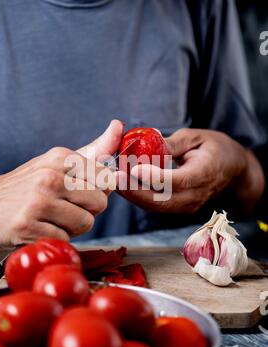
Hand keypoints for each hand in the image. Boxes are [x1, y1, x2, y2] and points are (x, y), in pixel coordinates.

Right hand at [0, 120, 123, 245]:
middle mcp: (50, 176)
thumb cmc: (29, 183)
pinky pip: (65, 239)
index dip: (98, 190)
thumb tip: (119, 126)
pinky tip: (40, 228)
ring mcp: (38, 202)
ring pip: (85, 223)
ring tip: (53, 218)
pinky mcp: (27, 226)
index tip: (80, 191)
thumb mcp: (59, 161)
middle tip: (66, 207)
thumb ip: (94, 149)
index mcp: (61, 157)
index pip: (107, 178)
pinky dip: (56, 237)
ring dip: (73, 226)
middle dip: (88, 210)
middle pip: (100, 202)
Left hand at [117, 128, 264, 213]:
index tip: (135, 168)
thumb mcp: (197, 137)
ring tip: (113, 178)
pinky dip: (138, 195)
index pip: (178, 180)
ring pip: (154, 205)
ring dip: (132, 193)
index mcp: (204, 173)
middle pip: (160, 200)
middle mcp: (195, 195)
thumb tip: (151, 140)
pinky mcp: (178, 208)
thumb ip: (174, 143)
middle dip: (134, 190)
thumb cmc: (215, 149)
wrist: (232, 171)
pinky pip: (155, 205)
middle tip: (113, 176)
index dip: (156, 176)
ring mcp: (187, 206)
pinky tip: (124, 183)